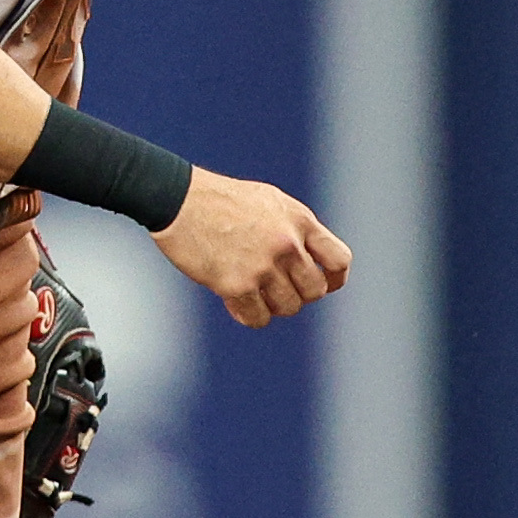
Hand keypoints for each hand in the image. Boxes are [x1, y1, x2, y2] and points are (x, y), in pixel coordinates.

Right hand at [155, 170, 349, 328]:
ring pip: (288, 307)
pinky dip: (250, 316)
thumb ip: (294, 229)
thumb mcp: (269, 202)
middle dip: (298, 294)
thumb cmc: (219, 200)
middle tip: (277, 288)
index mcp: (299, 220)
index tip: (325, 285)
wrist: (178, 200)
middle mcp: (287, 244)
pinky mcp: (236, 285)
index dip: (334, 279)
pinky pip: (258, 318)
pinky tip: (236, 302)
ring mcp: (263, 266)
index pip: (338, 260)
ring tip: (255, 292)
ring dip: (273, 306)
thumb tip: (311, 261)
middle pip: (314, 291)